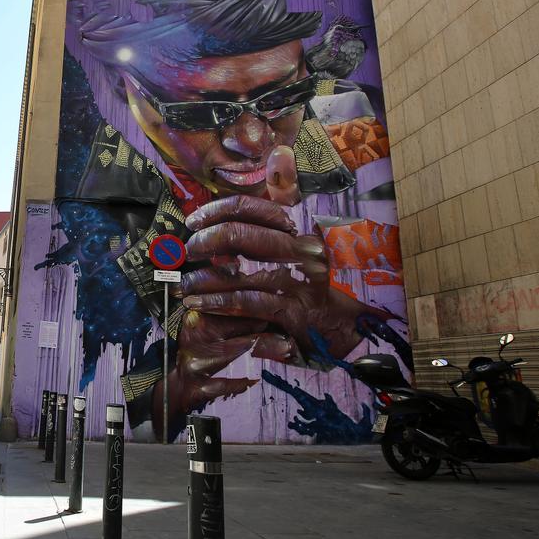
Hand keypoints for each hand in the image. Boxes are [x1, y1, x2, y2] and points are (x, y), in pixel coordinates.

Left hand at [154, 193, 389, 435]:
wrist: (353, 330)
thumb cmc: (316, 293)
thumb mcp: (297, 260)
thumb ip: (268, 241)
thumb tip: (226, 229)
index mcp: (298, 232)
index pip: (254, 208)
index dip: (218, 210)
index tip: (194, 220)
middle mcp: (299, 251)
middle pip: (241, 233)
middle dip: (206, 241)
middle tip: (187, 252)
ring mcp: (297, 281)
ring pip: (239, 270)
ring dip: (203, 277)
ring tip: (184, 283)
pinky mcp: (292, 311)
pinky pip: (247, 302)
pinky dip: (217, 302)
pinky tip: (199, 303)